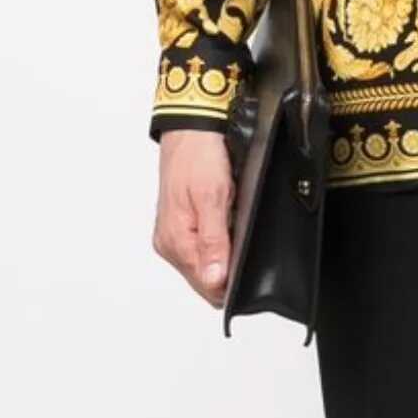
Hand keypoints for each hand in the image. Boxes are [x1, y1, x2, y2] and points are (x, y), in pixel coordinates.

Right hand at [153, 128, 234, 303]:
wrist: (190, 131)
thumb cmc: (198, 158)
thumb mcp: (213, 198)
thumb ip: (214, 242)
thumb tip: (215, 279)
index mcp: (175, 242)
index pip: (207, 286)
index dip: (232, 282)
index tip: (248, 264)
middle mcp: (169, 244)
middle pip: (206, 280)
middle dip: (228, 268)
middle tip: (241, 237)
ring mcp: (172, 237)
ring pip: (204, 266)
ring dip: (223, 255)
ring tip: (231, 226)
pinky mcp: (178, 228)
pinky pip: (200, 250)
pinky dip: (216, 243)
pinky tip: (224, 225)